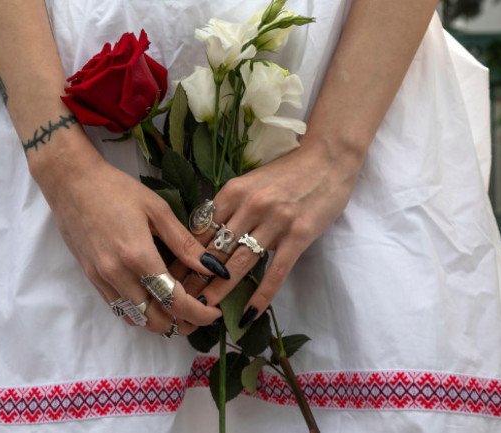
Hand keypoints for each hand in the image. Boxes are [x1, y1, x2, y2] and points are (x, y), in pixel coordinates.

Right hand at [31, 132, 225, 335]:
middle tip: (199, 315)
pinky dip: (140, 313)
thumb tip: (211, 267)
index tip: (214, 313)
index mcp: (138, 255)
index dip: (198, 313)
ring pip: (135, 319)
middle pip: (155, 319)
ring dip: (160, 323)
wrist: (71, 182)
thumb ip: (184, 243)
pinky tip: (152, 300)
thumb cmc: (116, 189)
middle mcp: (117, 274)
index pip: (174, 300)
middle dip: (182, 324)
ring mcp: (101, 278)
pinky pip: (118, 308)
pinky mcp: (90, 277)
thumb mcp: (157, 209)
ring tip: (179, 312)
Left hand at [176, 137, 363, 326]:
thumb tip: (205, 233)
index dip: (183, 255)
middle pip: (216, 249)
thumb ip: (229, 205)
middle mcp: (250, 206)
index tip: (171, 274)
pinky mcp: (298, 236)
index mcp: (234, 191)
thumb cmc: (288, 171)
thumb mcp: (250, 181)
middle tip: (179, 299)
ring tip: (203, 310)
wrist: (328, 158)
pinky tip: (248, 314)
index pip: (202, 230)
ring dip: (219, 290)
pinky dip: (261, 296)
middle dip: (195, 277)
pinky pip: (275, 272)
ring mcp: (275, 222)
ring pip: (240, 263)